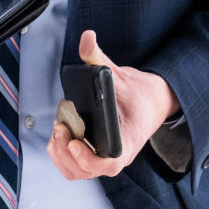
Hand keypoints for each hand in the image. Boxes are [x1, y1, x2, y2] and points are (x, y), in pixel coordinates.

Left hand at [48, 30, 179, 179]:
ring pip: (78, 172)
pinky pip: (75, 166)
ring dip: (61, 155)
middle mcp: (117, 154)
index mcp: (129, 140)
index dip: (89, 159)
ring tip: (59, 129)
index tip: (75, 142)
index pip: (110, 163)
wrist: (149, 101)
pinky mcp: (95, 154)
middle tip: (60, 126)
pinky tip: (60, 134)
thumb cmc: (138, 93)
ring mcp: (105, 157)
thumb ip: (99, 58)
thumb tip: (87, 37)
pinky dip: (62, 155)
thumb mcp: (120, 73)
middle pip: (87, 170)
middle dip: (66, 151)